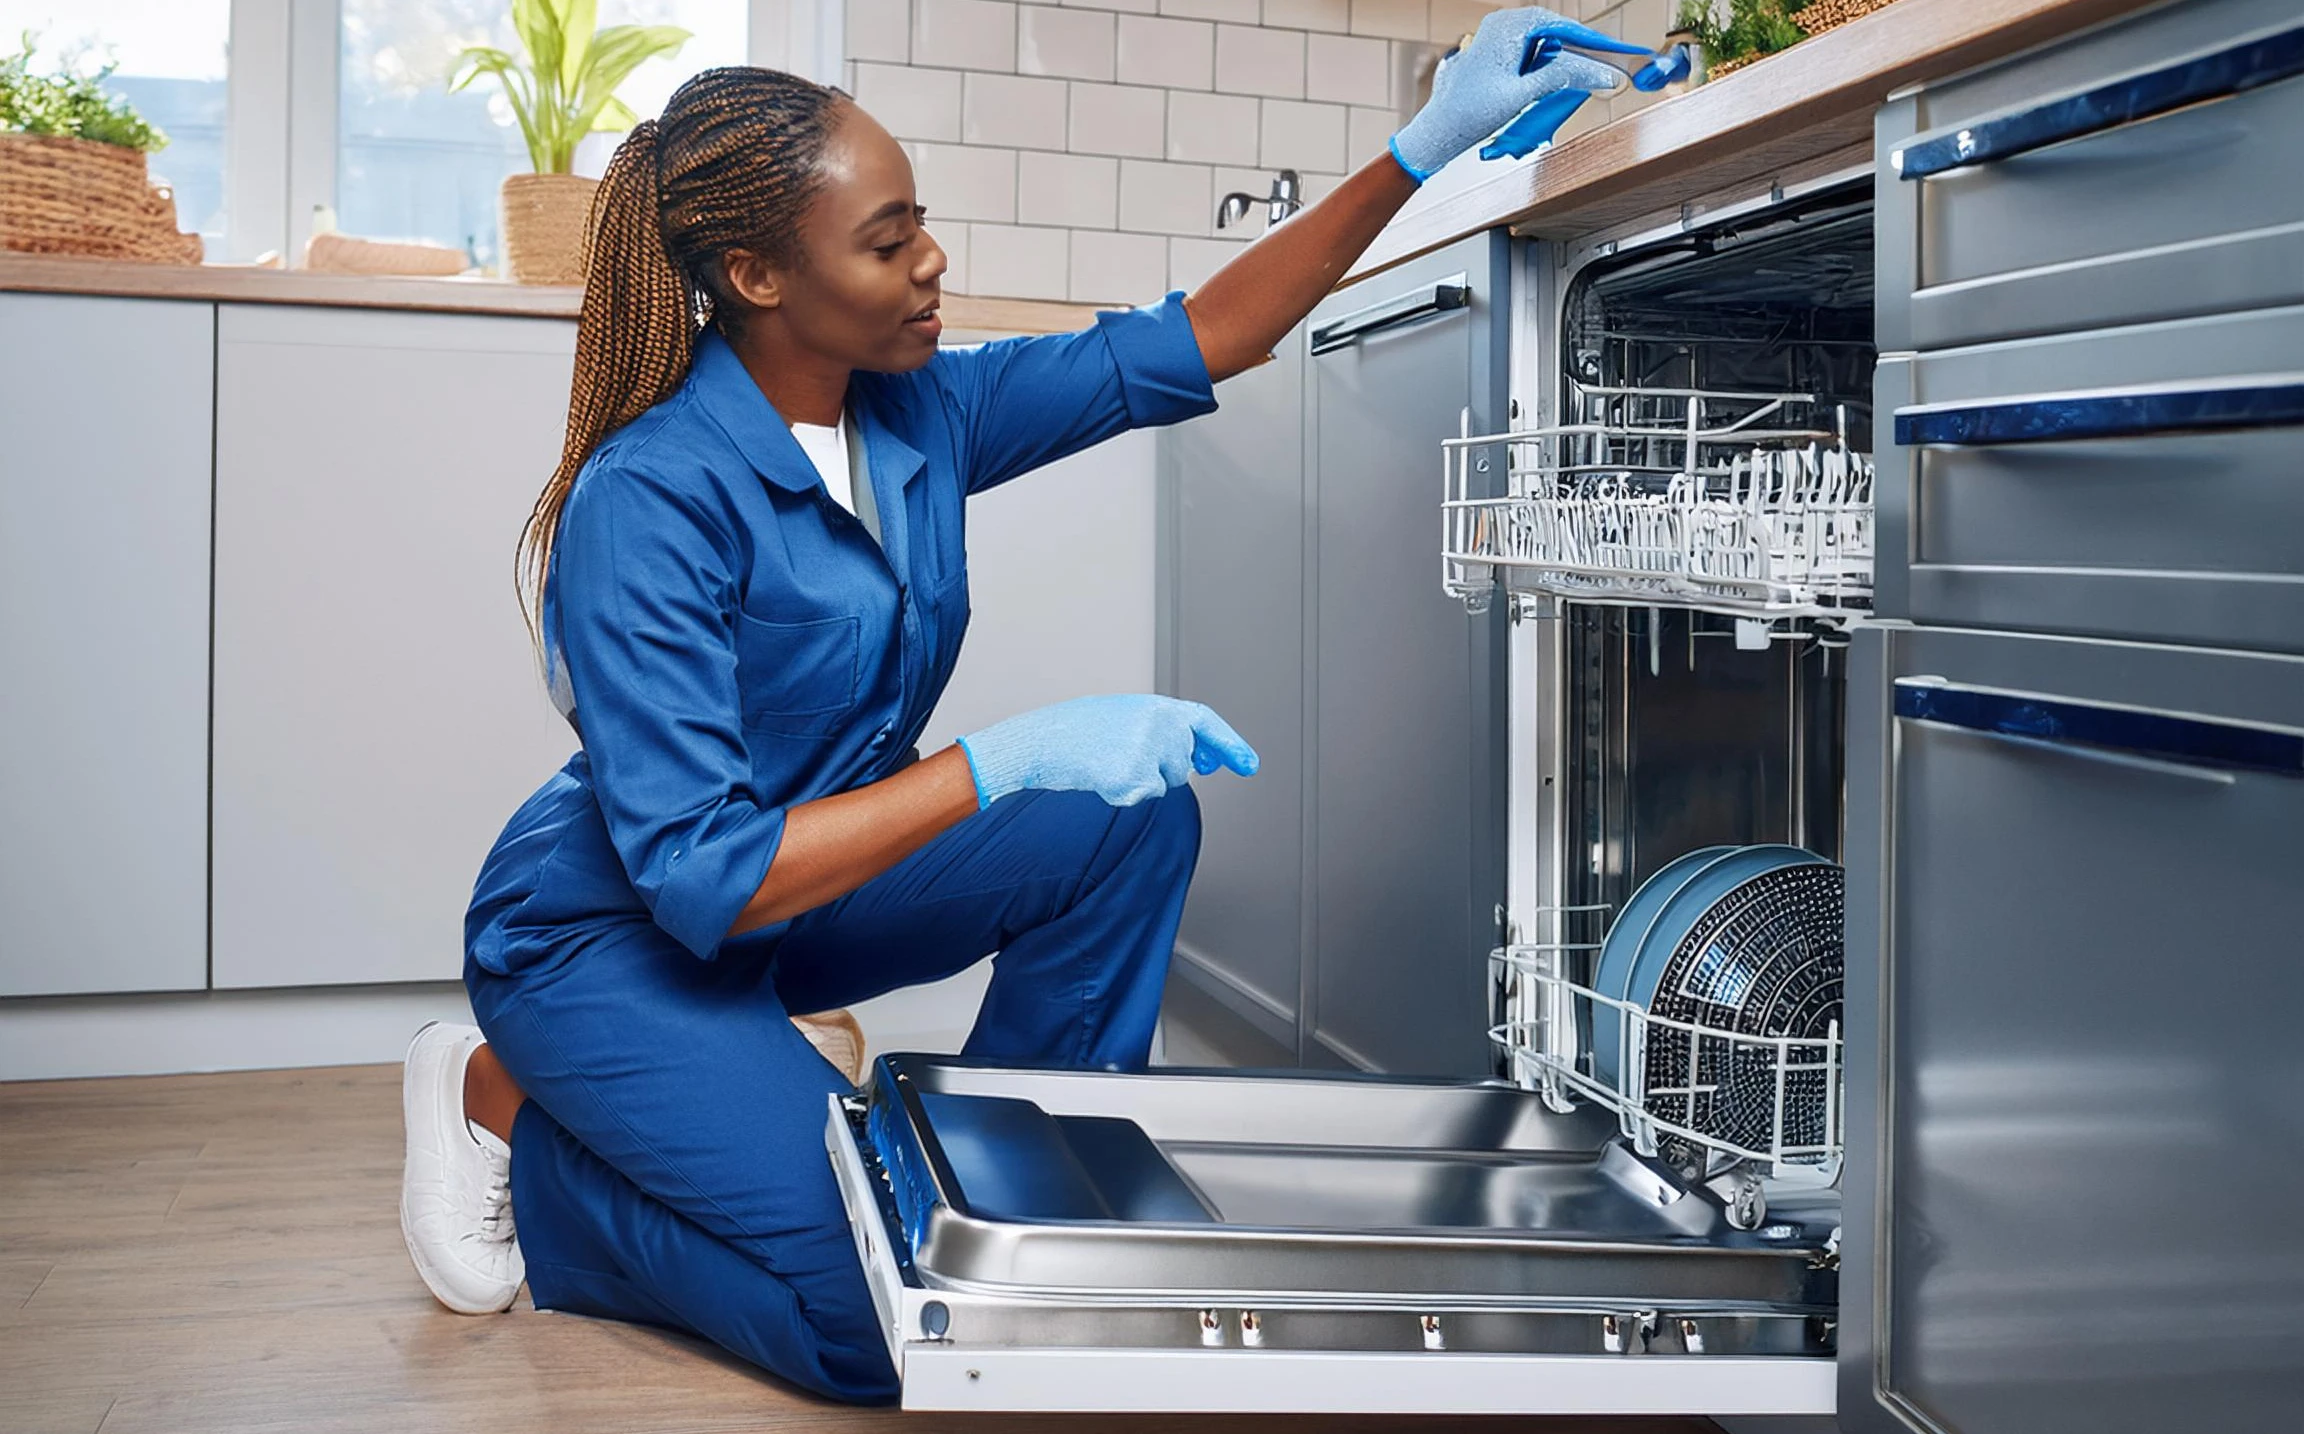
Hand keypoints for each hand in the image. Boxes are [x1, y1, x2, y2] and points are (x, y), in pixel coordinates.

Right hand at [958, 695, 1259, 808]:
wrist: (1040, 741)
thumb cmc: (1074, 730)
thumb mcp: (1123, 716)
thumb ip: (1162, 730)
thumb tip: (1199, 761)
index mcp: (1156, 704)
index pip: (1205, 722)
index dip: (1229, 743)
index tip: (1248, 765)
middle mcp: (1161, 725)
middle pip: (1183, 763)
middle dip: (1161, 768)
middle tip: (1121, 756)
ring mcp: (1150, 751)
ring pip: (1165, 783)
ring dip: (1140, 780)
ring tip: (1105, 761)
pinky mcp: (1136, 778)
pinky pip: (1143, 797)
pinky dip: (1122, 794)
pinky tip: (1099, 776)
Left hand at [1389, 7, 1636, 182]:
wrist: (1439, 130)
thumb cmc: (1470, 111)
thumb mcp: (1523, 93)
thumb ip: (1563, 78)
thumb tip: (1600, 73)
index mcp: (1507, 25)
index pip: (1559, 25)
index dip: (1589, 40)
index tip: (1613, 51)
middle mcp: (1501, 25)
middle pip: (1553, 33)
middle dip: (1577, 51)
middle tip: (1604, 66)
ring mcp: (1497, 38)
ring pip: (1542, 45)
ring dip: (1561, 62)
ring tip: (1583, 78)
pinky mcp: (1496, 55)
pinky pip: (1530, 56)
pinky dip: (1546, 68)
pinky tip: (1557, 83)